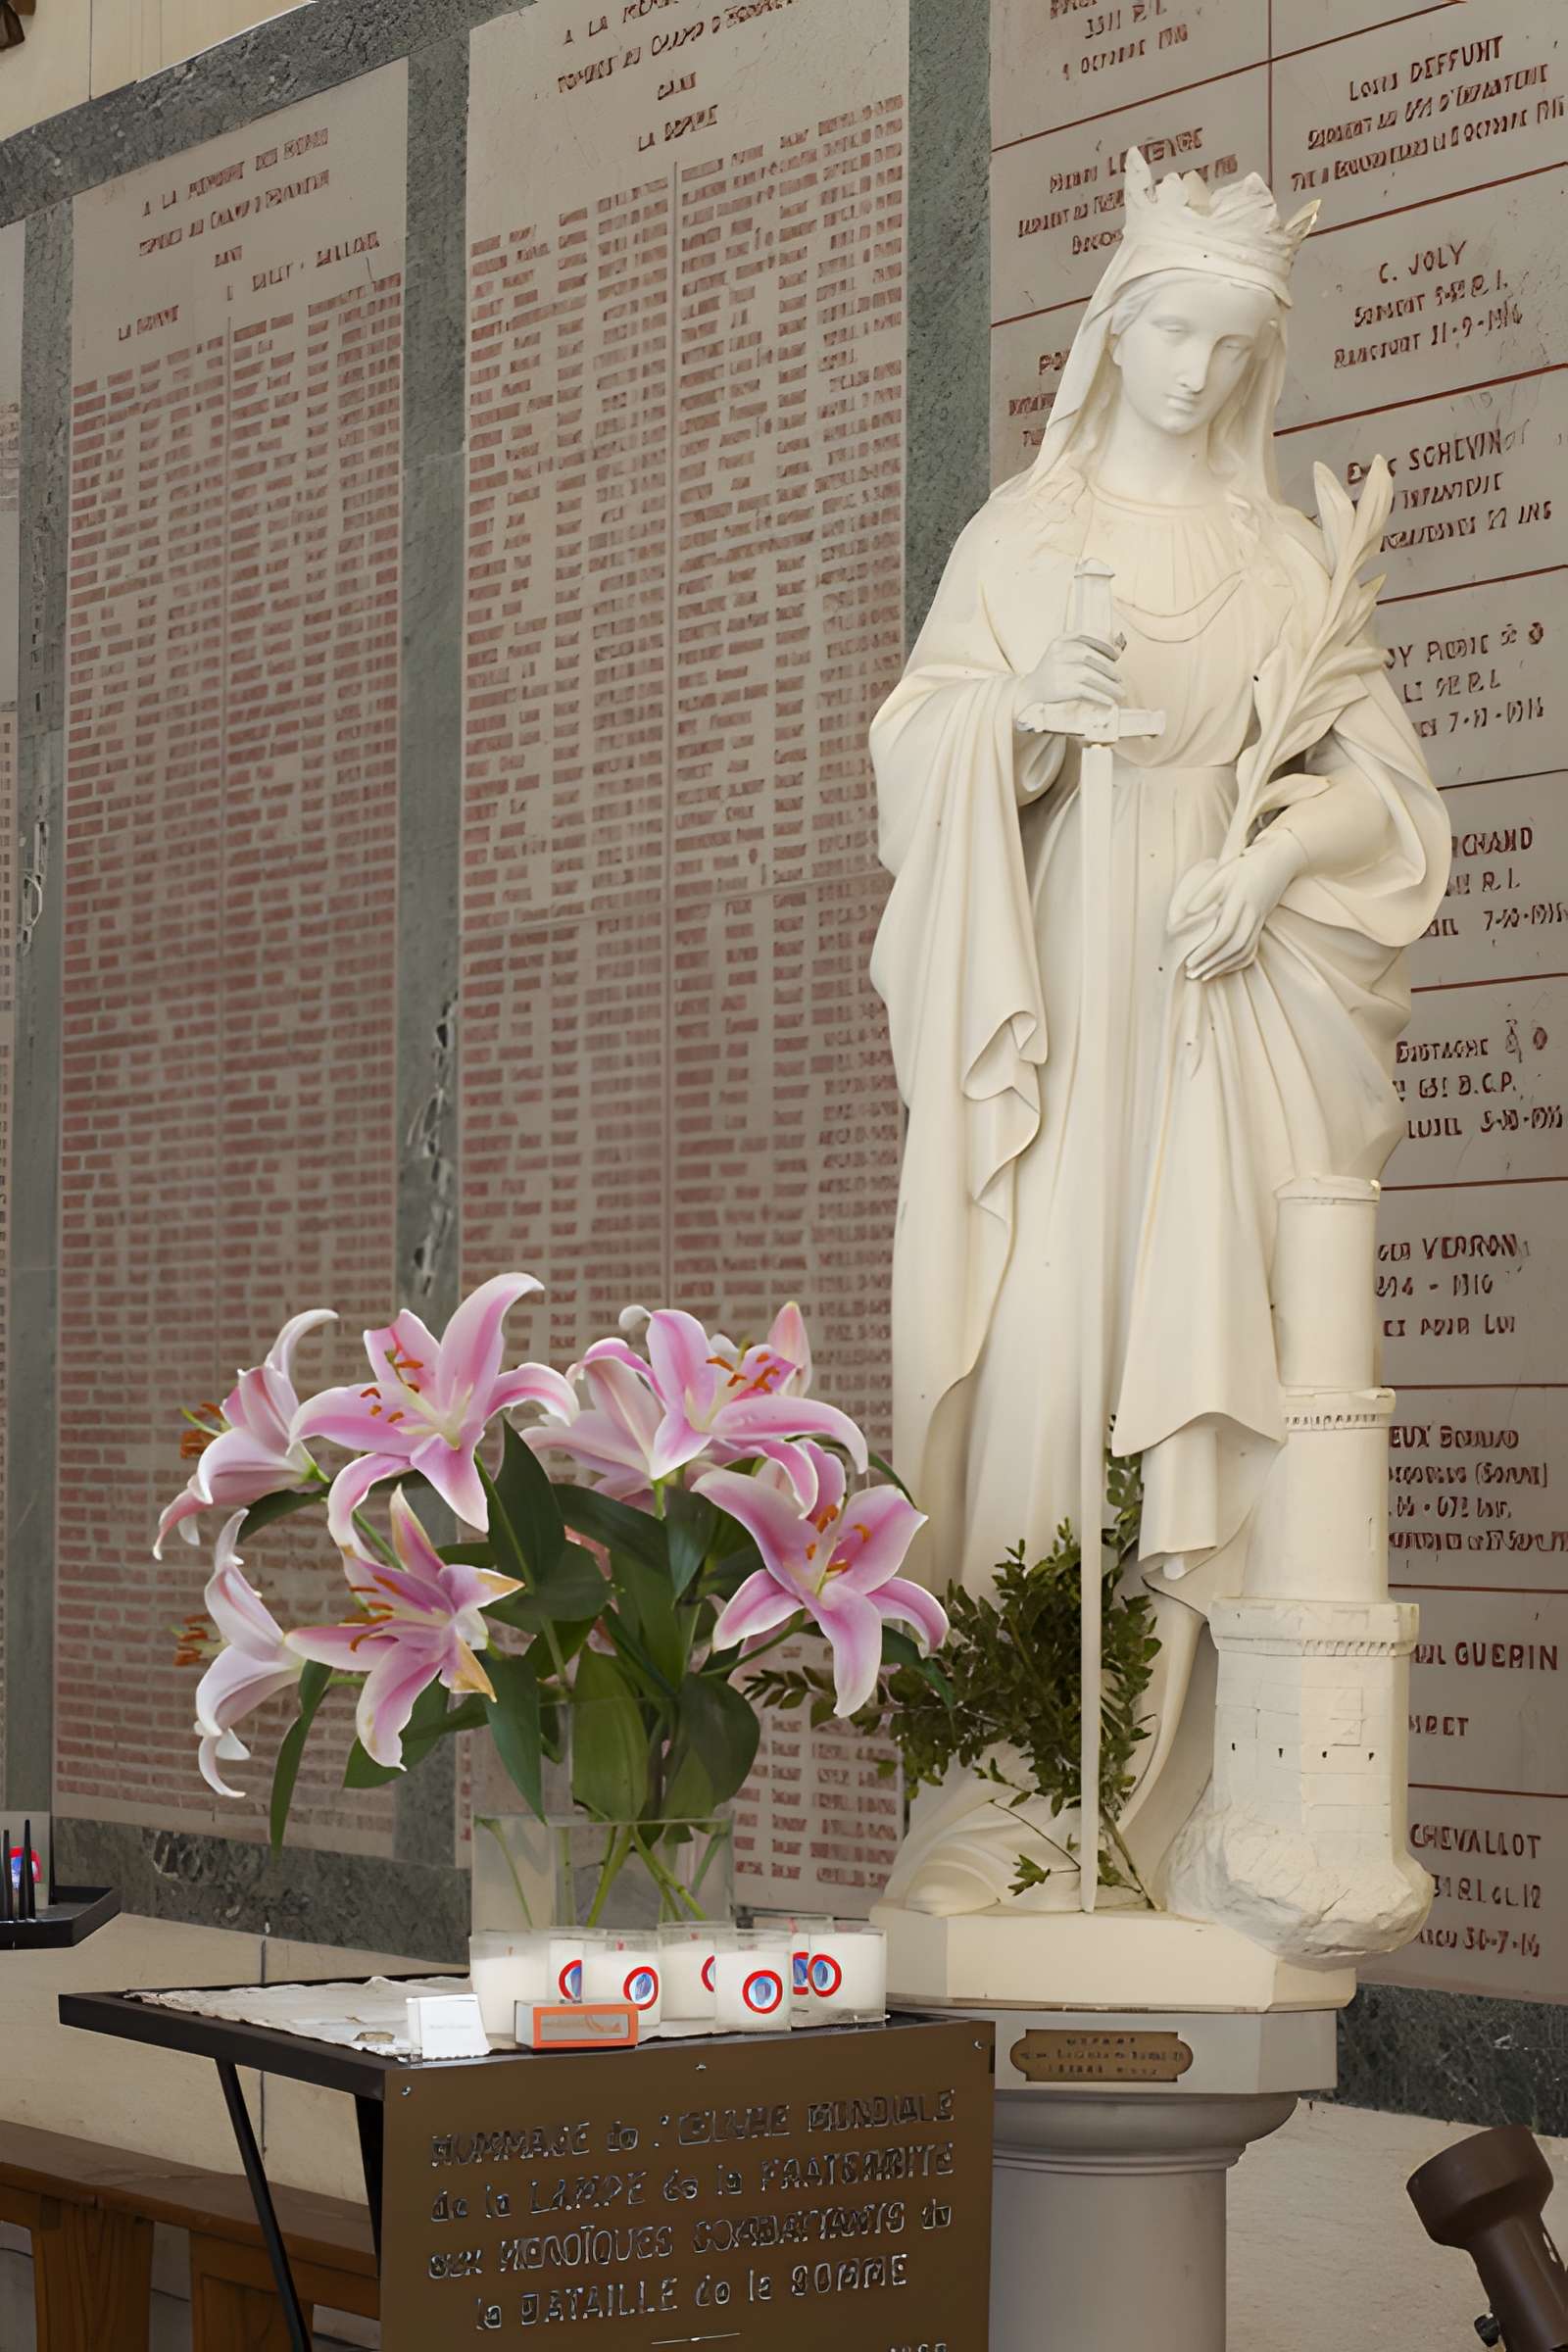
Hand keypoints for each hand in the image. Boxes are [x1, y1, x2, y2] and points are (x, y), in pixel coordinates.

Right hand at [1016, 632, 1125, 717]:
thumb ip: (1082, 648)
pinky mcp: (1060, 688)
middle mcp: (1058, 653)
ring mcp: (1058, 670)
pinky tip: (1109, 700)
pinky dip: (1100, 696)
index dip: (1104, 642)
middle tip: (1119, 677)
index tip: (1117, 654)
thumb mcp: (1062, 653)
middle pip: (1089, 656)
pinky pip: (1085, 690)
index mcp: (1059, 641)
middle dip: (1109, 667)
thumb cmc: (1054, 671)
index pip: (1085, 634)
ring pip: (1090, 674)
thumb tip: (1116, 650)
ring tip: (1119, 692)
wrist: (1031, 689)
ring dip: (1108, 684)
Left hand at [1176, 828, 1306, 981]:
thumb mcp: (1223, 872)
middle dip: (1212, 963)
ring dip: (1223, 966)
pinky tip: (1223, 969)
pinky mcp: (1262, 924)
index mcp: (1240, 900)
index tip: (1189, 961)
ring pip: (1244, 950)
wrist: (1280, 860)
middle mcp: (1252, 913)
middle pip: (1234, 946)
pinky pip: (1252, 948)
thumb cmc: (1245, 865)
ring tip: (1204, 975)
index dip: (1206, 950)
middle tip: (1192, 974)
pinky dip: (1238, 962)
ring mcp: (1260, 920)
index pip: (1224, 931)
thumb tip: (1187, 913)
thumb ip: (1205, 892)